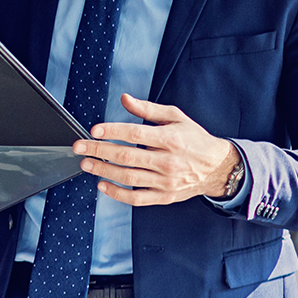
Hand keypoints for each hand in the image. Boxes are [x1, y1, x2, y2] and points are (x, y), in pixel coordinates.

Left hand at [74, 93, 238, 204]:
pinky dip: (117, 194)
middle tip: (80, 147)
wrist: (218, 167)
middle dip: (99, 151)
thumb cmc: (194, 139)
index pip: (135, 134)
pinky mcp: (164, 196)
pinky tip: (102, 185)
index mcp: (170, 139)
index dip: (112, 132)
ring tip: (86, 163)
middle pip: (127, 156)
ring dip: (103, 171)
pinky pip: (137, 198)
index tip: (94, 130)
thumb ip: (148, 109)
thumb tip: (124, 99)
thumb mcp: (175, 117)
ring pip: (129, 178)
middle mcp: (168, 161)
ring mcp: (166, 181)